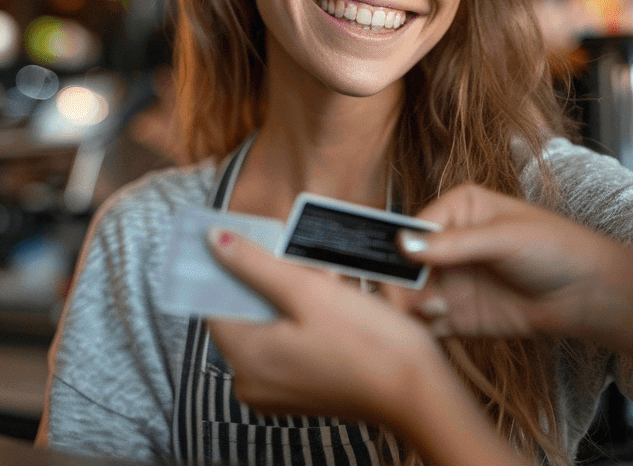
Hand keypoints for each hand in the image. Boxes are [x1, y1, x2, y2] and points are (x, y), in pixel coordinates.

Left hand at [204, 228, 446, 428]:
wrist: (419, 392)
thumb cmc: (368, 343)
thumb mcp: (308, 292)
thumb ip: (255, 264)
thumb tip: (214, 239)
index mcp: (245, 359)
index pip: (215, 301)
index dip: (234, 267)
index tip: (257, 242)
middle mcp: (251, 382)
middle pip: (245, 314)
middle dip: (271, 283)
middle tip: (308, 267)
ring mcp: (275, 392)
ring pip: (269, 328)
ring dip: (291, 300)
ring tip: (329, 286)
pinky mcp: (300, 394)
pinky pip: (288, 347)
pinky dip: (302, 323)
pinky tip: (335, 310)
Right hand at [400, 185, 632, 374]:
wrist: (587, 294)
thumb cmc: (556, 249)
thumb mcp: (505, 239)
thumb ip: (455, 243)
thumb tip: (405, 245)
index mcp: (456, 209)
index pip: (412, 230)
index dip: (397, 252)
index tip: (391, 272)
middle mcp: (447, 243)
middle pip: (404, 264)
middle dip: (399, 283)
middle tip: (403, 301)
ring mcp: (450, 279)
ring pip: (410, 294)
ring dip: (411, 306)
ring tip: (436, 311)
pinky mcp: (456, 313)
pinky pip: (426, 320)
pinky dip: (423, 325)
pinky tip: (441, 322)